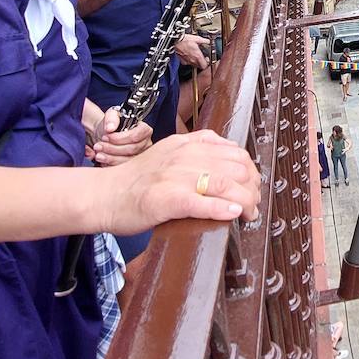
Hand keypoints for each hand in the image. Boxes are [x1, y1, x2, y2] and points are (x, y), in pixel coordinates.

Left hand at [87, 107, 153, 164]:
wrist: (108, 135)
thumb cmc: (113, 124)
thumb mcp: (112, 115)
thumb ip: (112, 118)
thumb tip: (110, 128)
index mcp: (144, 129)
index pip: (135, 136)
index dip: (119, 138)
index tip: (106, 136)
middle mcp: (146, 143)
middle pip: (131, 149)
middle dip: (112, 148)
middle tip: (98, 146)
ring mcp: (141, 155)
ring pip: (127, 160)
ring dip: (110, 158)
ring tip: (98, 154)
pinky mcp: (133, 165)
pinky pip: (123, 168)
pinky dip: (111, 165)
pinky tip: (103, 161)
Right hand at [99, 129, 260, 234]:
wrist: (104, 195)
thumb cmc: (136, 181)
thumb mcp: (169, 153)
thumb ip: (197, 152)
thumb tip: (231, 161)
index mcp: (188, 143)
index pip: (234, 152)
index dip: (251, 171)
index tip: (253, 187)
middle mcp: (184, 155)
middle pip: (236, 168)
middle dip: (252, 189)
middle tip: (254, 206)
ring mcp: (175, 176)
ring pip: (224, 184)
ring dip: (245, 201)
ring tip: (249, 214)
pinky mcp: (167, 198)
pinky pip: (202, 201)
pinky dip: (222, 208)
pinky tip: (233, 214)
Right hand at [176, 33, 210, 68]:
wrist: (175, 41)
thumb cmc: (184, 40)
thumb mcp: (197, 38)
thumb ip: (204, 41)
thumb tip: (207, 41)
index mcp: (197, 56)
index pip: (204, 66)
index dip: (207, 63)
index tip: (207, 59)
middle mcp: (192, 60)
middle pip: (200, 66)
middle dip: (202, 63)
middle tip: (202, 57)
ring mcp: (187, 61)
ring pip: (194, 65)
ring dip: (196, 62)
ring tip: (196, 56)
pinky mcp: (182, 60)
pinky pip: (188, 63)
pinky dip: (189, 60)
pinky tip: (190, 55)